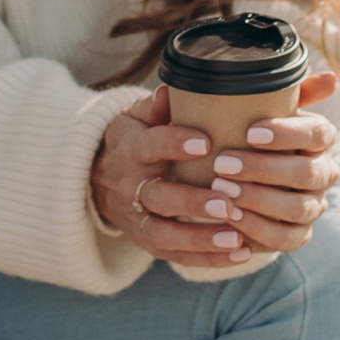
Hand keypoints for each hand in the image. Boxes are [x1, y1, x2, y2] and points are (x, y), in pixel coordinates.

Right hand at [89, 76, 339, 264]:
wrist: (98, 176)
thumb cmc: (136, 137)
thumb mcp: (142, 112)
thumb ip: (166, 100)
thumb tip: (192, 82)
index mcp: (134, 146)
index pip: (151, 144)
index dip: (175, 143)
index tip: (205, 142)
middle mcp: (133, 185)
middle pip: (159, 197)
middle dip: (193, 202)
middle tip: (227, 202)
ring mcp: (140, 217)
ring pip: (166, 233)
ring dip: (202, 238)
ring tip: (237, 235)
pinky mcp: (150, 241)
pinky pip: (176, 254)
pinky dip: (208, 257)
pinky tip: (241, 252)